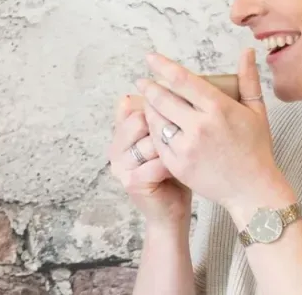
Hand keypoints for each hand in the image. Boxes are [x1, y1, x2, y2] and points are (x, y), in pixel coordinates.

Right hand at [107, 93, 191, 225]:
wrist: (171, 213)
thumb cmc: (173, 175)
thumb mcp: (165, 143)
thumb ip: (158, 120)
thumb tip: (158, 88)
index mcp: (120, 135)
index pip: (134, 108)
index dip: (157, 109)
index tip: (178, 114)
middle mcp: (115, 149)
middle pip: (139, 121)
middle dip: (164, 126)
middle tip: (184, 135)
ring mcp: (121, 166)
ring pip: (149, 141)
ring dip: (172, 146)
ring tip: (186, 152)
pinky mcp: (132, 182)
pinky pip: (156, 163)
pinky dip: (173, 164)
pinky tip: (185, 167)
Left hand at [137, 48, 291, 216]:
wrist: (252, 190)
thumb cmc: (256, 149)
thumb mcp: (256, 111)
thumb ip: (248, 79)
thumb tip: (247, 50)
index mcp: (219, 108)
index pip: (182, 80)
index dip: (163, 66)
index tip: (151, 57)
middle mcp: (200, 126)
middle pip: (163, 98)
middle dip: (149, 87)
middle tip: (143, 81)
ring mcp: (186, 147)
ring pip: (156, 120)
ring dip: (148, 107)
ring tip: (147, 101)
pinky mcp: (177, 165)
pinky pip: (157, 141)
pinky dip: (153, 130)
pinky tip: (153, 125)